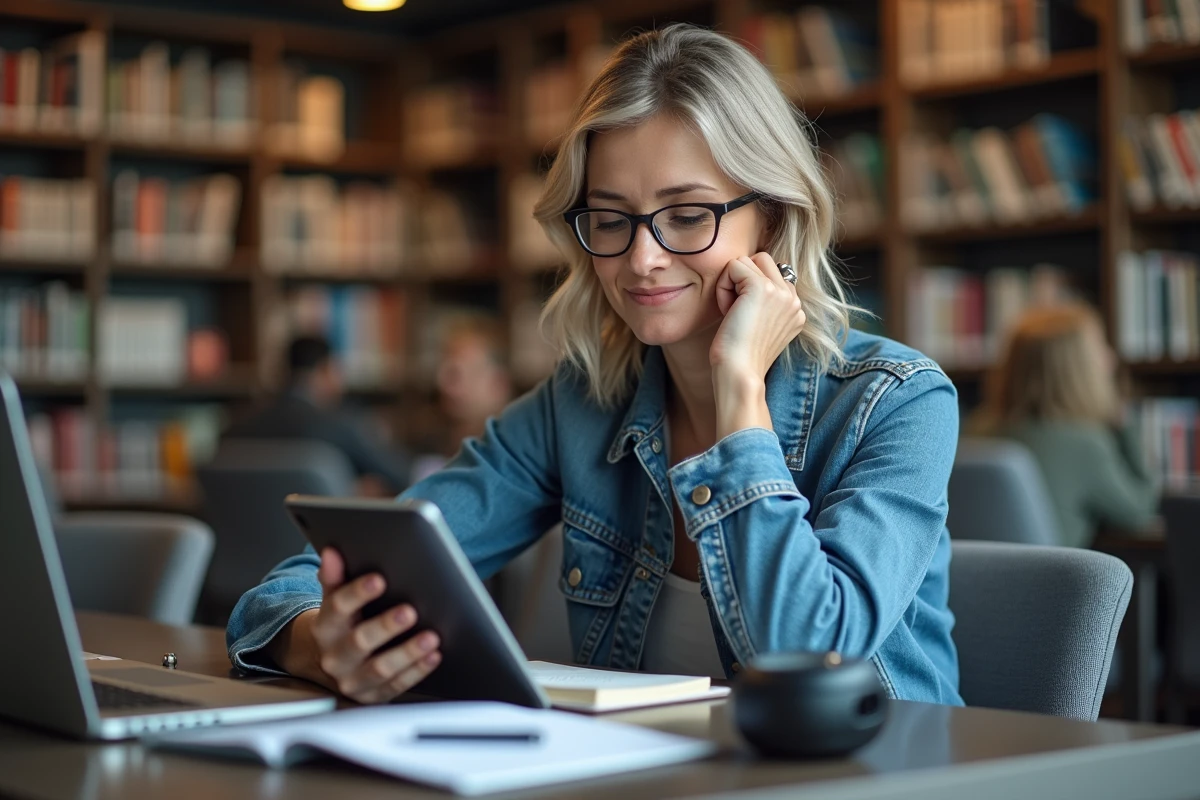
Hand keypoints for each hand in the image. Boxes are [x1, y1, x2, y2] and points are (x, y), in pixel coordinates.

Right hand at [276, 548, 441, 703]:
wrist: (333, 662)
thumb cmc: (343, 624)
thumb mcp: (335, 600)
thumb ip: (335, 577)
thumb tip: (333, 552)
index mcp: (325, 627)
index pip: (338, 608)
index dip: (357, 593)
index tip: (378, 580)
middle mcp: (335, 656)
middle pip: (359, 641)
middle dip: (386, 626)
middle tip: (410, 611)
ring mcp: (353, 679)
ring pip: (380, 668)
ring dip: (407, 652)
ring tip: (430, 637)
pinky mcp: (373, 696)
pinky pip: (397, 685)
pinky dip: (417, 671)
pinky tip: (434, 656)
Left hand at [711, 252, 805, 379]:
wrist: (740, 374)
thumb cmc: (740, 357)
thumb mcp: (759, 327)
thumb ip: (763, 304)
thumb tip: (746, 279)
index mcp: (795, 309)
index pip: (771, 273)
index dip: (748, 289)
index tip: (744, 318)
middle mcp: (794, 298)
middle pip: (763, 259)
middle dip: (742, 279)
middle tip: (736, 311)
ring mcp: (781, 292)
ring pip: (748, 260)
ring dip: (731, 283)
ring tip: (733, 313)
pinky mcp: (762, 287)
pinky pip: (733, 266)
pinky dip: (723, 287)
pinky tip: (727, 311)